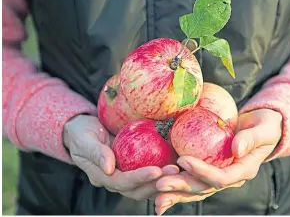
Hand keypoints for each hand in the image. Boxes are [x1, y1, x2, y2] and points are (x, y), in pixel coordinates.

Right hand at [63, 114, 179, 200]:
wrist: (82, 131)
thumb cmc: (81, 133)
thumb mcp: (84, 140)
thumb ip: (96, 152)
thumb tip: (109, 168)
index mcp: (101, 176)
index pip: (123, 182)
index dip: (140, 178)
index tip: (157, 170)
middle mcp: (115, 179)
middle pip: (138, 189)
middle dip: (157, 183)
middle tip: (174, 171)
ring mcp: (124, 175)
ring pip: (145, 186)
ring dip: (162, 180)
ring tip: (179, 170)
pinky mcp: (132, 167)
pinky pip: (148, 173)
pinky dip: (161, 172)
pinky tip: (174, 162)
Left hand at [154, 109, 281, 214]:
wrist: (262, 128)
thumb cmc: (265, 126)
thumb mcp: (264, 129)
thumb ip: (251, 138)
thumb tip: (237, 148)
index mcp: (244, 170)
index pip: (221, 178)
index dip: (203, 171)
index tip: (183, 159)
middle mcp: (230, 177)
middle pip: (203, 187)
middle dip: (181, 186)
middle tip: (160, 183)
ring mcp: (218, 175)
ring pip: (195, 188)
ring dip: (175, 191)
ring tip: (155, 192)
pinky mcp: (209, 170)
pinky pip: (192, 180)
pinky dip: (176, 185)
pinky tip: (158, 188)